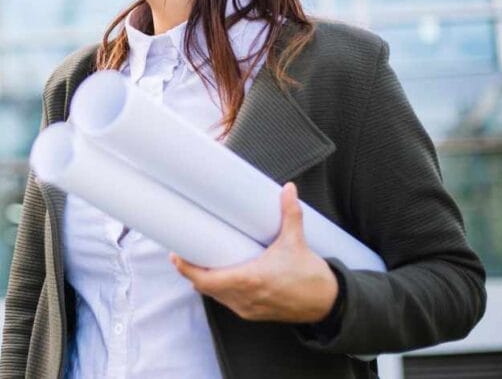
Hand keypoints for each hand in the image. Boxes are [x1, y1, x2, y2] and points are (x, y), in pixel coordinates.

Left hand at [171, 182, 338, 323]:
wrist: (327, 304)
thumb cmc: (310, 276)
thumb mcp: (297, 241)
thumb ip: (290, 213)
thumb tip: (288, 189)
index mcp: (249, 280)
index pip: (205, 279)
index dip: (186, 269)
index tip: (175, 255)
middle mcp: (244, 298)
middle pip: (204, 287)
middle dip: (191, 271)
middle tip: (183, 253)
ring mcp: (247, 308)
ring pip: (215, 296)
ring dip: (205, 281)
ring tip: (197, 261)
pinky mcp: (253, 313)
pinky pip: (227, 302)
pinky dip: (219, 290)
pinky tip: (219, 276)